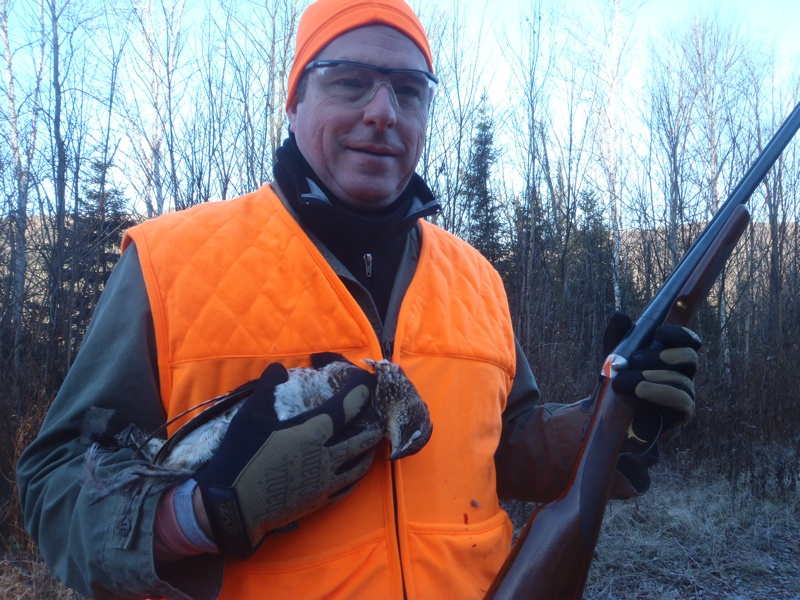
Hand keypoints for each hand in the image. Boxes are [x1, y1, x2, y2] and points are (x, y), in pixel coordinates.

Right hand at [194, 361, 382, 558]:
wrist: (233, 506)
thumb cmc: (241, 456)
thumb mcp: (250, 415)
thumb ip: (267, 387)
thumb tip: (279, 368)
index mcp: (311, 432)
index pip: (345, 408)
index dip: (359, 392)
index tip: (367, 382)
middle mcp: (325, 457)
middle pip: (361, 438)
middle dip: (373, 424)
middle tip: (380, 414)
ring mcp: (325, 482)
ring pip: (359, 465)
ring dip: (369, 451)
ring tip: (373, 442)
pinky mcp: (319, 502)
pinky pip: (347, 488)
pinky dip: (356, 477)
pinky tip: (354, 472)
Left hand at [610, 321, 701, 428]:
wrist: (611, 419)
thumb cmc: (619, 385)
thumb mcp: (614, 360)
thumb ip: (617, 339)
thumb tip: (620, 316)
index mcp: (671, 357)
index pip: (689, 341)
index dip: (679, 333)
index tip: (658, 333)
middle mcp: (683, 374)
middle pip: (689, 357)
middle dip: (661, 356)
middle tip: (635, 360)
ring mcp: (685, 394)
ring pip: (680, 379)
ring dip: (650, 377)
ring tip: (624, 382)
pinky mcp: (682, 413)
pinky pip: (681, 400)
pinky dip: (659, 393)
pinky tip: (640, 392)